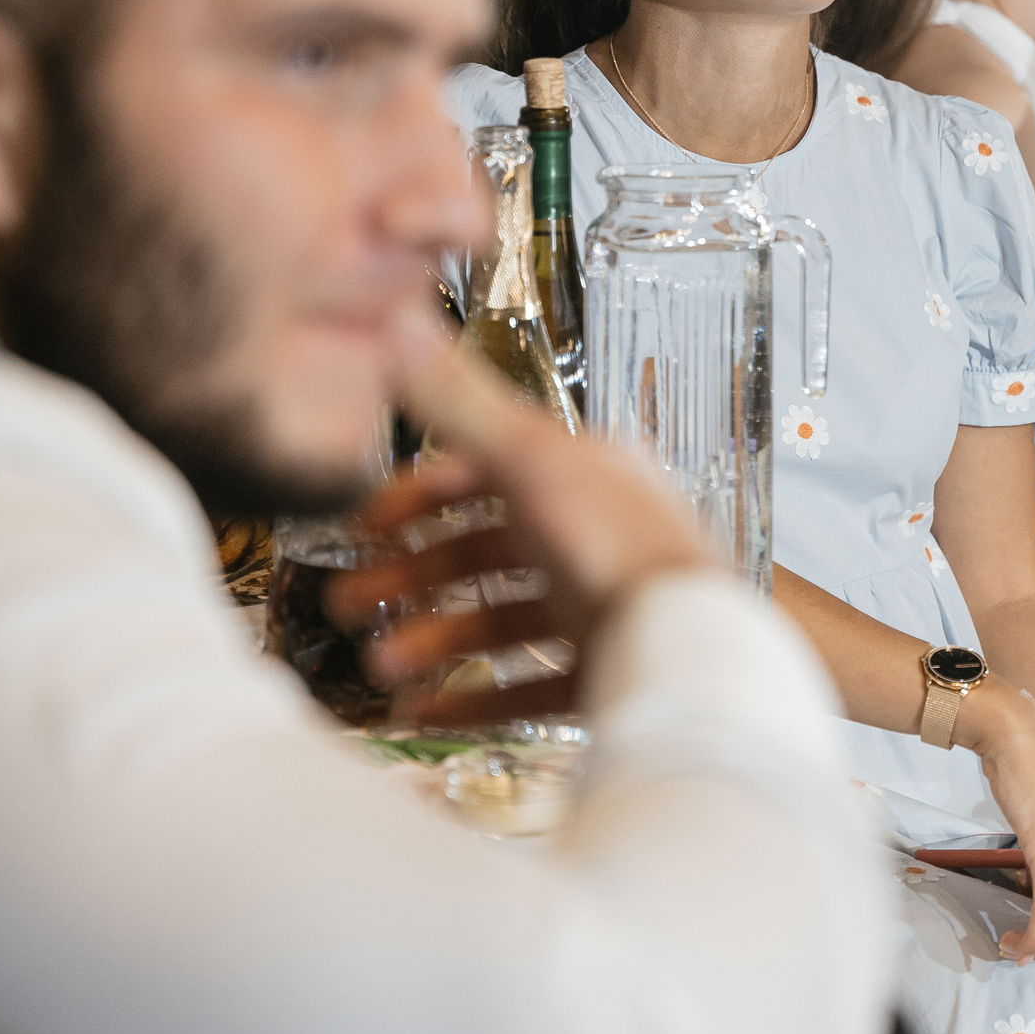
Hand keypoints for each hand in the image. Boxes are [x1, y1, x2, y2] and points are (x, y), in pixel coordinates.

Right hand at [329, 310, 713, 723]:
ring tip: (382, 667)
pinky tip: (422, 712)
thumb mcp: (527, 457)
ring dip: (434, 640)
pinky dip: (472, 699)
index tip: (365, 525)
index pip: (487, 471)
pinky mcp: (608, 668)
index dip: (419, 495)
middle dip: (411, 577)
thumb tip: (400, 321)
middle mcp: (595, 534)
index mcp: (581, 474)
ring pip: (501, 620)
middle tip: (349, 604)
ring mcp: (604, 605)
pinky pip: (528, 685)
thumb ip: (457, 399)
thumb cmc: (617, 544)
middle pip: (486, 551)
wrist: (685, 645)